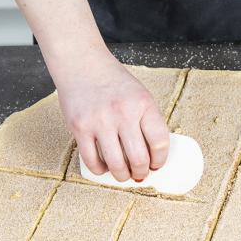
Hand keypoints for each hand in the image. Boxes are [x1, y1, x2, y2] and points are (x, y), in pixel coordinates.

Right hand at [53, 50, 168, 181]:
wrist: (82, 63)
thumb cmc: (113, 82)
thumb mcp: (139, 95)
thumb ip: (147, 121)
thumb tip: (152, 156)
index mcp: (143, 104)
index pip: (160, 141)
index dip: (160, 160)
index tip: (156, 165)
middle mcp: (123, 112)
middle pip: (139, 158)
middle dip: (141, 173)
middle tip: (139, 174)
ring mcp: (100, 120)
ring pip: (116, 165)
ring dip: (122, 176)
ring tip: (122, 175)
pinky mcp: (79, 127)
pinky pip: (92, 161)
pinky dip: (100, 170)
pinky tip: (103, 167)